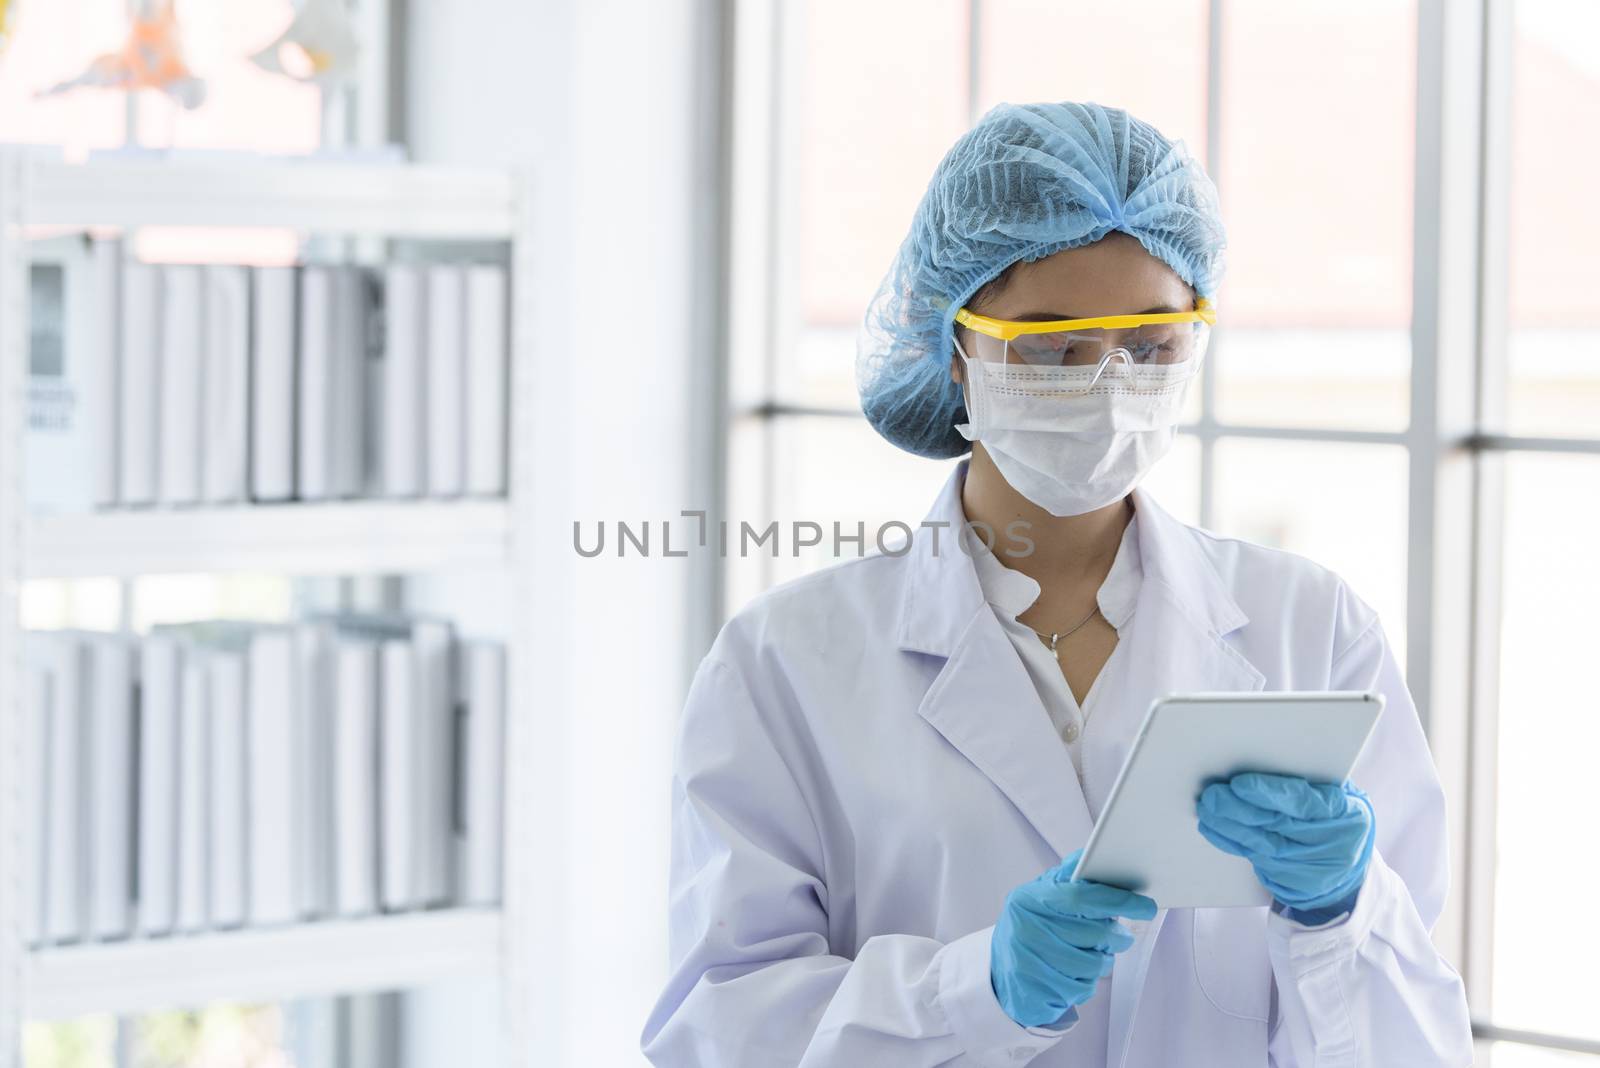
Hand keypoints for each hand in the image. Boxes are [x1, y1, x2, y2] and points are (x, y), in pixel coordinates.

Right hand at [990, 849, 1157, 1028]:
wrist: (1001, 972)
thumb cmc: (1031, 926)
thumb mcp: (1040, 896)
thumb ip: (1067, 878)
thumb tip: (1092, 854)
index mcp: (1028, 899)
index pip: (1081, 896)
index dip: (1119, 900)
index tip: (1146, 905)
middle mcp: (1026, 929)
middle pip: (1094, 933)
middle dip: (1117, 935)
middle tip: (1121, 935)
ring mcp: (1030, 963)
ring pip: (1093, 964)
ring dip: (1103, 960)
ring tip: (1094, 953)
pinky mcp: (1038, 992)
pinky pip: (1083, 988)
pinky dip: (1088, 982)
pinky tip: (1076, 974)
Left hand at [1197, 772, 1374, 922]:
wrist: (1349, 865)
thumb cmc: (1339, 815)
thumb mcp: (1343, 794)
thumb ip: (1314, 778)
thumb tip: (1267, 756)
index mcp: (1346, 813)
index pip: (1304, 802)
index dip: (1270, 793)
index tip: (1240, 783)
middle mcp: (1329, 843)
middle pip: (1277, 824)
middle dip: (1239, 809)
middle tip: (1212, 795)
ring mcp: (1309, 865)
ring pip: (1261, 844)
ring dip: (1228, 826)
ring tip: (1206, 808)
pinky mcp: (1290, 880)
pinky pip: (1254, 858)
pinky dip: (1230, 841)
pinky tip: (1212, 827)